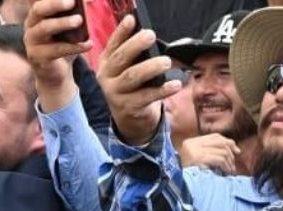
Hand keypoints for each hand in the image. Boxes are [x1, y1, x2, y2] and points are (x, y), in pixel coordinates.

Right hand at [24, 0, 91, 99]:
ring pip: (44, 28)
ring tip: (79, 20)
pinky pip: (56, 50)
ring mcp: (31, 43)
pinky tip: (89, 44)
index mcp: (36, 16)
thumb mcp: (68, 29)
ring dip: (63, 23)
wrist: (56, 74)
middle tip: (71, 2)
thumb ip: (73, 14)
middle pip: (38, 10)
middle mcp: (30, 27)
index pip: (40, 2)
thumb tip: (83, 1)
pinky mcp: (37, 58)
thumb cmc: (62, 45)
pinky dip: (74, 47)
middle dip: (54, 4)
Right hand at [97, 14, 180, 146]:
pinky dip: (162, 90)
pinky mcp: (128, 107)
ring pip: (132, 77)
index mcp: (106, 63)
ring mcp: (115, 93)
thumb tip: (147, 35)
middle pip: (120, 59)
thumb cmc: (131, 86)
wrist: (127, 118)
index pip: (113, 44)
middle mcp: (107, 77)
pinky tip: (175, 84)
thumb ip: (133, 54)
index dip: (121, 32)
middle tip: (151, 35)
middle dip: (135, 45)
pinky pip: (147, 97)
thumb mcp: (126, 69)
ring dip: (150, 68)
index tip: (132, 20)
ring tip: (166, 62)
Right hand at [178, 134, 239, 173]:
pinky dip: (226, 166)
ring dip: (229, 162)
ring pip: (222, 151)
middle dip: (230, 152)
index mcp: (190, 142)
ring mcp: (194, 151)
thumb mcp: (198, 159)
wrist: (179, 186)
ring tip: (230, 170)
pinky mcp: (199, 159)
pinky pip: (219, 159)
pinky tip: (226, 172)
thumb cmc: (189, 174)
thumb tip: (234, 148)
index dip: (228, 141)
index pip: (214, 136)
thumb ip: (210, 151)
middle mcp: (192, 144)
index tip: (237, 151)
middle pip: (220, 142)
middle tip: (233, 164)